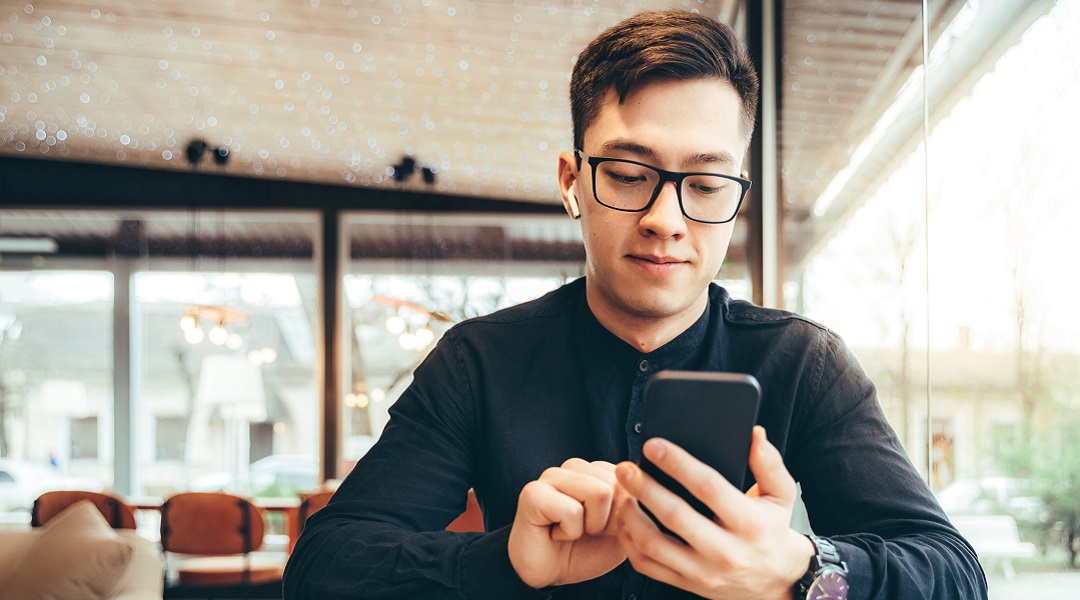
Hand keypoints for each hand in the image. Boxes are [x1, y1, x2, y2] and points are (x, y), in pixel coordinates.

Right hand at [508, 458, 626, 588]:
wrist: (549, 574)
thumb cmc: (584, 550)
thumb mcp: (621, 532)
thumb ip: (633, 509)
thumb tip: (636, 493)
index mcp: (596, 470)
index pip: (631, 479)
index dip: (624, 513)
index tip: (605, 527)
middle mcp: (574, 467)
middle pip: (617, 484)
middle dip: (609, 520)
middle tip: (586, 531)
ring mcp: (551, 476)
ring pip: (599, 493)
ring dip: (591, 525)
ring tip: (572, 530)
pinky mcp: (533, 492)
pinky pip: (572, 510)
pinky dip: (569, 532)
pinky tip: (555, 533)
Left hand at [613, 426, 813, 599]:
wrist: (775, 581)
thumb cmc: (772, 530)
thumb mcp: (781, 496)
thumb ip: (769, 464)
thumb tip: (754, 434)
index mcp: (750, 524)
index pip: (709, 488)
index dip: (678, 464)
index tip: (653, 445)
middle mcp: (726, 551)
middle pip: (674, 516)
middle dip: (643, 488)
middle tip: (625, 467)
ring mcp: (704, 572)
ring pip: (654, 544)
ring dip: (630, 515)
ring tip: (621, 491)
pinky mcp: (688, 584)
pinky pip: (648, 565)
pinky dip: (629, 542)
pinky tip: (625, 520)